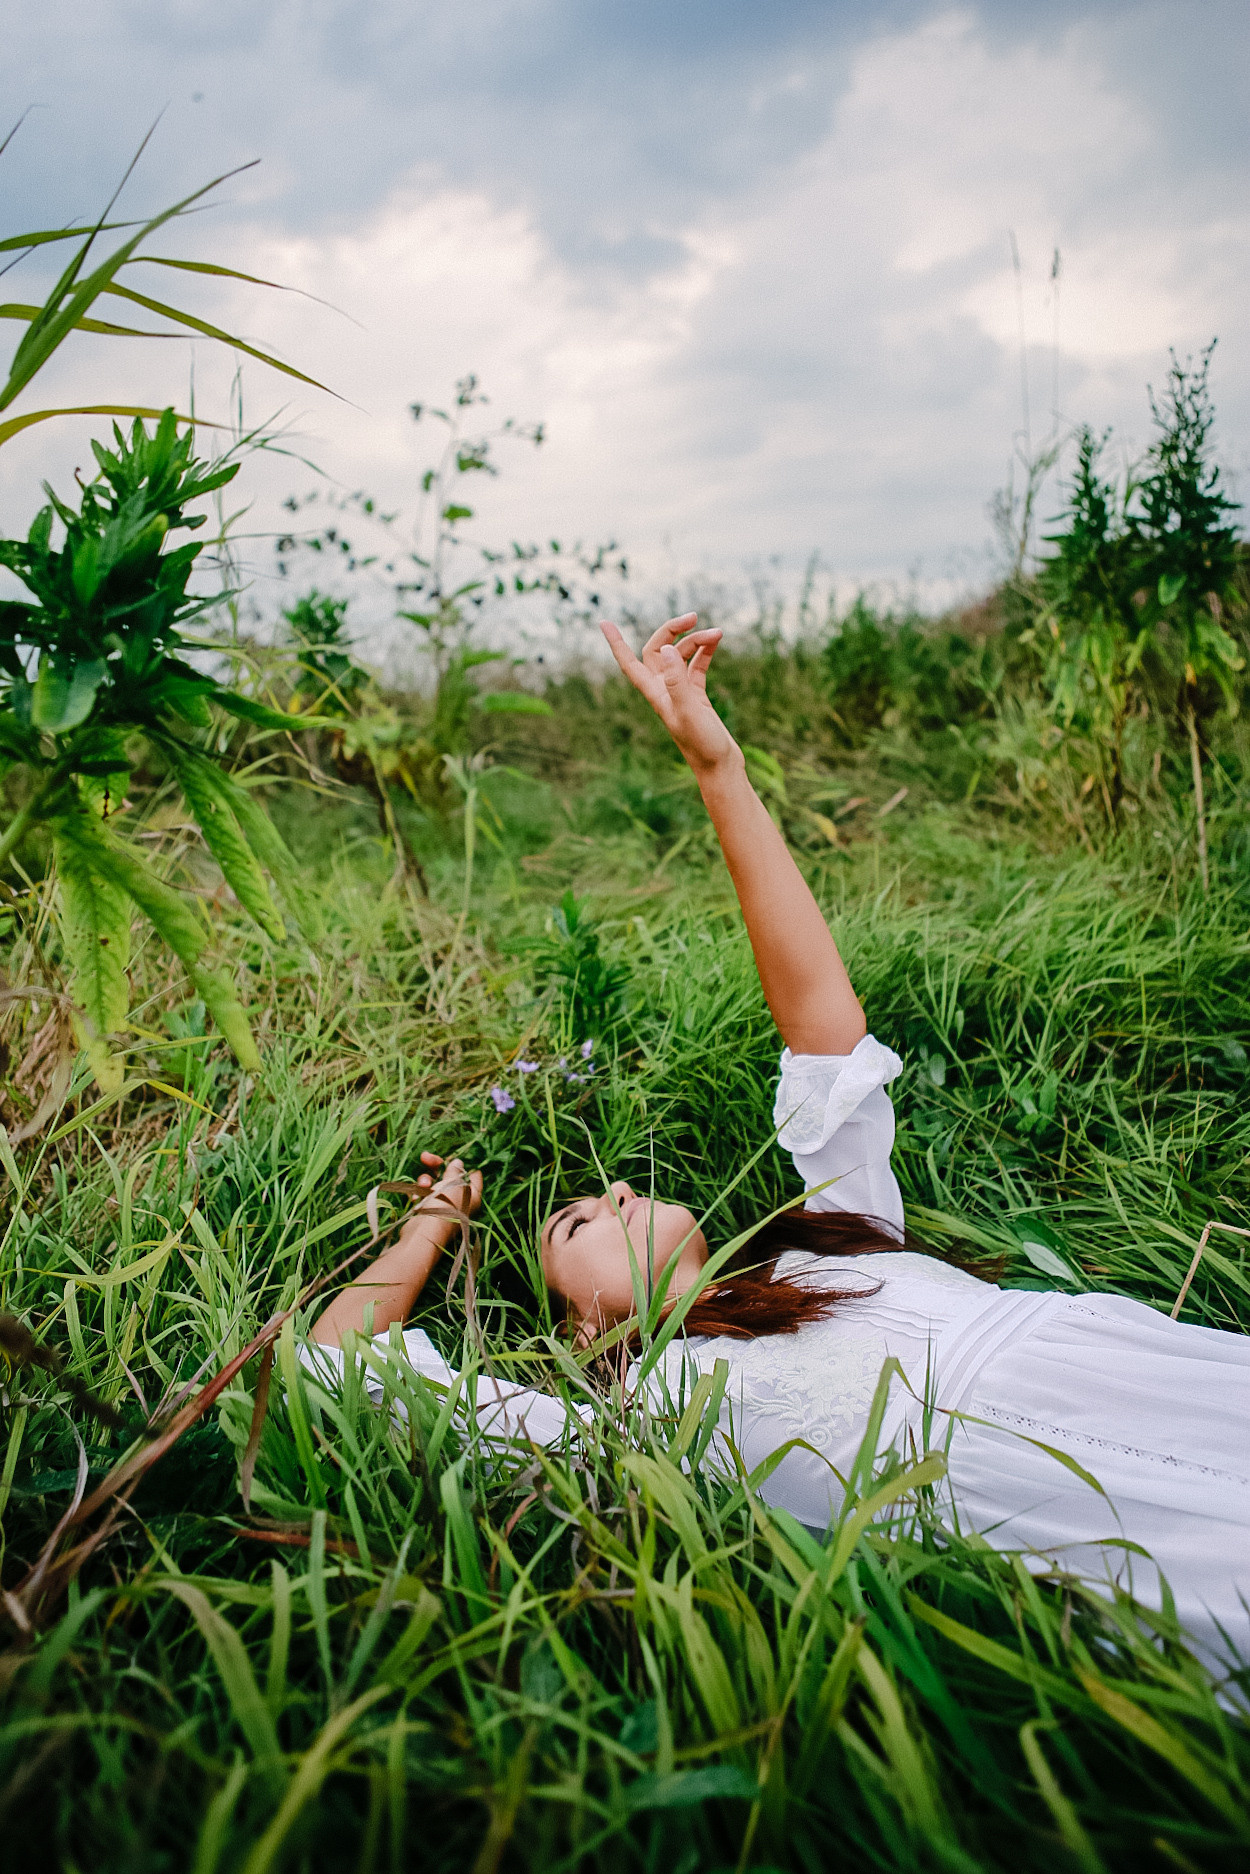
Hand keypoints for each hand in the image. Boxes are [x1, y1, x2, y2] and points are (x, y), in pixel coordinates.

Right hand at [412, 1152, 481, 1224]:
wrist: (424, 1233)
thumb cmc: (444, 1207)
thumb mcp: (453, 1183)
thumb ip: (455, 1171)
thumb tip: (458, 1163)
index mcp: (473, 1195)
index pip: (473, 1174)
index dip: (463, 1163)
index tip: (452, 1155)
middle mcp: (460, 1200)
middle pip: (450, 1176)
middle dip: (436, 1166)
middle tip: (424, 1157)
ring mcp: (444, 1206)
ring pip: (435, 1184)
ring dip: (425, 1180)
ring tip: (422, 1185)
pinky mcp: (429, 1210)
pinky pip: (425, 1195)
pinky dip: (420, 1194)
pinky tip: (414, 1199)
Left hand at [600, 614, 738, 776]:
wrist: (720, 767)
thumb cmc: (703, 745)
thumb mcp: (689, 711)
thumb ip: (676, 681)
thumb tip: (666, 649)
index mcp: (655, 694)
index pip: (629, 663)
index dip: (615, 643)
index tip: (604, 622)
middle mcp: (663, 691)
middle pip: (657, 650)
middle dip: (673, 630)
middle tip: (694, 616)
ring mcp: (679, 693)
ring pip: (680, 656)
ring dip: (696, 641)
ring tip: (717, 633)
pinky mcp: (695, 696)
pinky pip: (695, 666)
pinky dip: (704, 652)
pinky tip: (715, 642)